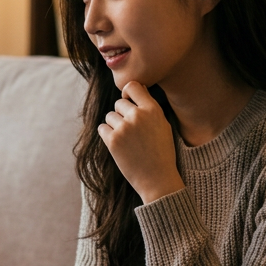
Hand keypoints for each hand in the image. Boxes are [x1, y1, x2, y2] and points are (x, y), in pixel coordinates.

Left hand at [97, 81, 183, 203]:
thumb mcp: (162, 125)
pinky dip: (107, 135)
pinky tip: (118, 145)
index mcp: (152, 109)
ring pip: (109, 116)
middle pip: (119, 103)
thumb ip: (149, 107)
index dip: (128, 93)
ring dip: (114, 126)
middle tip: (131, 131)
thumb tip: (138, 88)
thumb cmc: (161, 152)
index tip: (128, 101)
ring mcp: (124, 128)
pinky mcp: (112, 141)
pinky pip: (102, 128)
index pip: (133, 86)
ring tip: (127, 140)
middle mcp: (138, 115)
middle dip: (122, 114)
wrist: (157, 179)